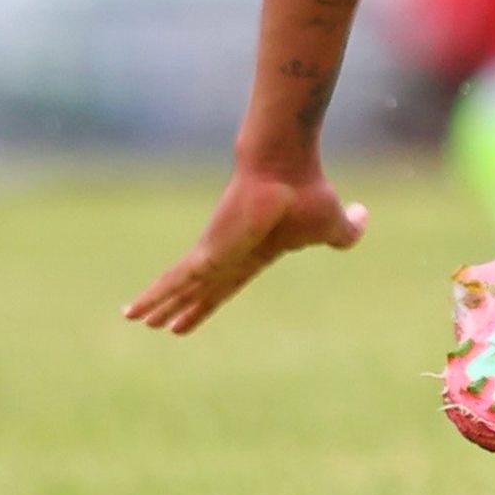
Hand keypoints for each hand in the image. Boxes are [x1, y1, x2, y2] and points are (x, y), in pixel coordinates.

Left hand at [126, 156, 365, 333]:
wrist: (284, 170)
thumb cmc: (307, 193)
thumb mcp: (334, 224)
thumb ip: (348, 230)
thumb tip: (362, 217)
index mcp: (255, 254)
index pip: (227, 284)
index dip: (211, 301)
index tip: (194, 315)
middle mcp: (229, 256)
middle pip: (201, 289)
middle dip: (180, 306)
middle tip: (159, 325)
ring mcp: (214, 254)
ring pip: (180, 287)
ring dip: (157, 304)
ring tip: (132, 318)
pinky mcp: (205, 254)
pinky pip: (174, 282)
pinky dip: (153, 297)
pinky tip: (135, 311)